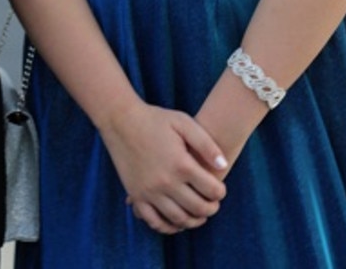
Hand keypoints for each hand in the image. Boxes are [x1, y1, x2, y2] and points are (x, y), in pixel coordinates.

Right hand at [99, 101, 226, 234]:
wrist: (121, 120)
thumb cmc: (155, 119)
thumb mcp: (184, 122)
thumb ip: (206, 144)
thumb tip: (223, 165)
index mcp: (181, 164)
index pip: (212, 190)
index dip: (220, 192)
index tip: (220, 189)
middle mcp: (167, 182)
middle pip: (198, 208)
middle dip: (211, 208)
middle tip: (213, 204)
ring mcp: (150, 191)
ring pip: (179, 219)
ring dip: (193, 220)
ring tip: (199, 214)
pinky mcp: (137, 195)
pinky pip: (155, 221)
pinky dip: (169, 227)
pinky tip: (177, 221)